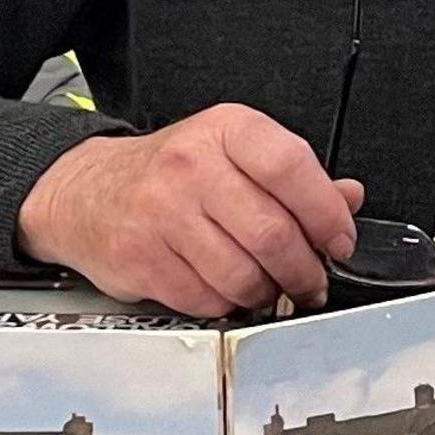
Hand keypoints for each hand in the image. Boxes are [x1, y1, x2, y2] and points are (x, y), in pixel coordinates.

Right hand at [18, 104, 362, 315]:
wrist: (86, 192)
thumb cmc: (169, 173)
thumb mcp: (233, 153)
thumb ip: (293, 177)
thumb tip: (347, 199)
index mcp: (226, 131)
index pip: (291, 167)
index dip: (326, 214)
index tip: (340, 242)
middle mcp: (191, 166)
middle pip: (272, 233)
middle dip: (304, 270)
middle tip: (311, 281)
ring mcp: (161, 213)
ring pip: (242, 275)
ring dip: (267, 293)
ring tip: (268, 285)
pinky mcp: (141, 259)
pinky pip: (207, 299)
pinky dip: (226, 304)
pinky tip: (223, 287)